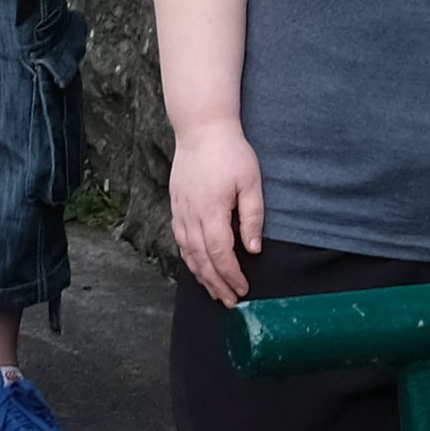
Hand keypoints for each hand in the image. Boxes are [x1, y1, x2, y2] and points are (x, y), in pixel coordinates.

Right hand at [168, 115, 266, 305]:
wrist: (201, 129)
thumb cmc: (230, 152)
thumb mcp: (251, 182)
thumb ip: (253, 217)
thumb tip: (253, 249)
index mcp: (211, 211)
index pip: (220, 253)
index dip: (231, 275)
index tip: (243, 289)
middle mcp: (191, 215)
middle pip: (201, 260)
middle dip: (216, 284)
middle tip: (229, 302)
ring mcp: (180, 211)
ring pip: (187, 253)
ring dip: (201, 276)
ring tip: (214, 292)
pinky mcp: (176, 206)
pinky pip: (179, 240)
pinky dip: (189, 259)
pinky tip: (198, 267)